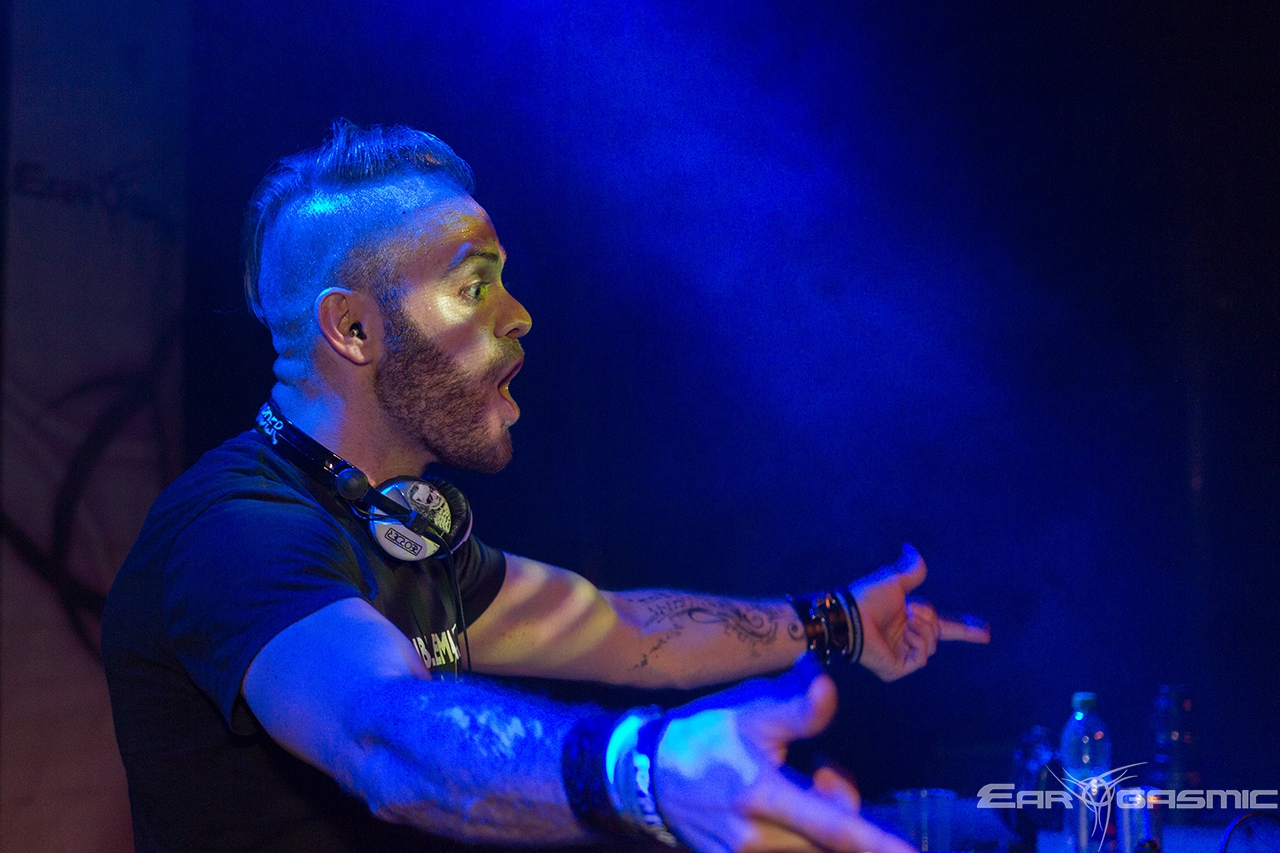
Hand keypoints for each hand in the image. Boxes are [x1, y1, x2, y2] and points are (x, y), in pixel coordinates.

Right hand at [655, 657, 916, 852]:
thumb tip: (829, 686)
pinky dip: (798, 834)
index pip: (836, 827)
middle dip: (841, 803)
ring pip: (813, 848)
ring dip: (820, 821)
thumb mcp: (750, 713)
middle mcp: (758, 839)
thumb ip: (798, 708)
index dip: (878, 843)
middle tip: (819, 770)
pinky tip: (778, 812)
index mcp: (764, 795)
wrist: (648, 775)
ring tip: (796, 790)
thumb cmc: (705, 737)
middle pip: (832, 838)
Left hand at [852, 544, 989, 681]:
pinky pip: (923, 657)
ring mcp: (902, 656)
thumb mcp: (895, 580)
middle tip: (910, 610)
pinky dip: (916, 642)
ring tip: (903, 622)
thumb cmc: (867, 598)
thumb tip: (911, 548)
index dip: (966, 628)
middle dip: (930, 616)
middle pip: (940, 630)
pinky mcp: (897, 669)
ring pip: (932, 643)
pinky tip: (901, 635)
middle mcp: (908, 639)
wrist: (851, 615)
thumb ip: (911, 569)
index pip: (945, 626)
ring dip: (921, 627)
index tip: (987, 632)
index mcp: (910, 621)